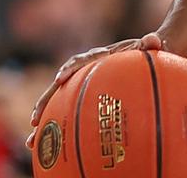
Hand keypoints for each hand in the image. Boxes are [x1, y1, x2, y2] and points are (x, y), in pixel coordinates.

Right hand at [25, 32, 165, 148]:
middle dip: (46, 100)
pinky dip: (56, 126)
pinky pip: (67, 111)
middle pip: (60, 85)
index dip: (70, 68)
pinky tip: (45, 146)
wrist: (147, 53)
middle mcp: (86, 70)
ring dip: (44, 118)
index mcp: (100, 56)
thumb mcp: (152, 46)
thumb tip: (154, 40)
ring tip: (32, 139)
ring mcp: (83, 83)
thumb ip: (151, 43)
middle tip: (36, 118)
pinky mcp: (84, 96)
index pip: (82, 60)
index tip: (61, 78)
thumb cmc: (148, 52)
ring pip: (57, 100)